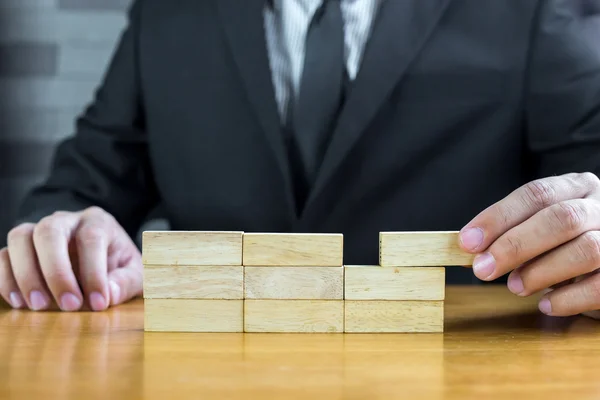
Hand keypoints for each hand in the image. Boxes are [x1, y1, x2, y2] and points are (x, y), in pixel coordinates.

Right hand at [0, 206, 142, 311]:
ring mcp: (38, 231)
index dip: (94, 272)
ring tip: (39, 306)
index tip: (100, 303)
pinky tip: (19, 303)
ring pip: (20, 238)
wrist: (103, 258)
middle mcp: (66, 220)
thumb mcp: (135, 273)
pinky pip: (2, 256)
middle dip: (56, 271)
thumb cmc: (119, 266)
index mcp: (98, 221)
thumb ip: (127, 282)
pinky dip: (6, 279)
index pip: (91, 238)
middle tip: (69, 306)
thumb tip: (110, 294)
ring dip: (26, 274)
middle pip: (49, 231)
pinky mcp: (20, 249)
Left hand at [458, 172, 599, 319]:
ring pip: (586, 250)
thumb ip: (510, 233)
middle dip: (515, 245)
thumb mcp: (540, 229)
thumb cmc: (567, 245)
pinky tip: (546, 305)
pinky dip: (568, 298)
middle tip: (483, 268)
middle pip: (561, 219)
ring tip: (515, 287)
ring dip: (541, 271)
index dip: (498, 217)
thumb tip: (469, 247)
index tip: (467, 241)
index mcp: (577, 188)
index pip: (536, 194)